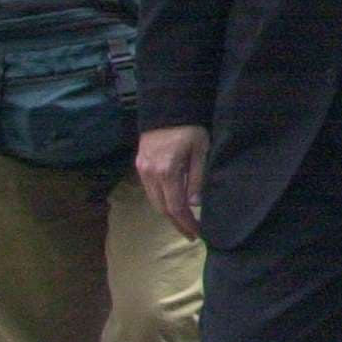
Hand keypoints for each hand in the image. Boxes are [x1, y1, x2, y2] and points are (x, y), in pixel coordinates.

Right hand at [136, 124, 209, 239]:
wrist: (168, 107)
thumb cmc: (190, 128)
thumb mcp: (201, 152)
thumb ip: (197, 178)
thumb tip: (195, 205)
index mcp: (166, 172)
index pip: (176, 207)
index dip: (186, 223)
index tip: (197, 234)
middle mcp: (150, 174)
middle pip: (162, 208)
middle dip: (177, 223)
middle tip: (192, 233)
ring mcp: (142, 169)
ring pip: (153, 200)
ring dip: (168, 213)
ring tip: (184, 221)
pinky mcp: (139, 164)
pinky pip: (149, 189)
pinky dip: (161, 200)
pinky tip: (173, 202)